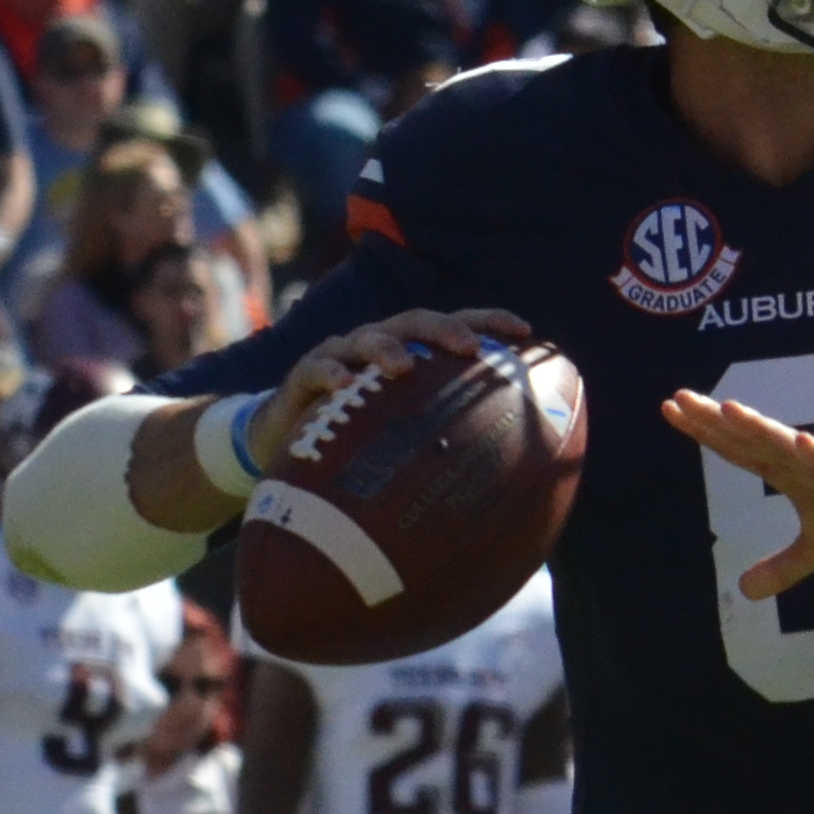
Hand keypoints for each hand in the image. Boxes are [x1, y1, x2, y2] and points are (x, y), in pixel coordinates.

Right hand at [264, 306, 537, 459]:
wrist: (288, 443)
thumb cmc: (360, 442)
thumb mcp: (406, 440)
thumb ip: (448, 447)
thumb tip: (514, 492)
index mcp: (412, 353)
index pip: (455, 326)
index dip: (489, 321)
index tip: (525, 331)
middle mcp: (379, 346)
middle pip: (415, 323)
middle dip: (444, 329)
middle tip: (470, 347)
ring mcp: (340, 357)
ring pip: (366, 339)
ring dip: (386, 348)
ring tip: (403, 366)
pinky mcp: (303, 377)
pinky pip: (316, 369)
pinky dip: (330, 374)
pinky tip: (344, 387)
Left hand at [663, 389, 813, 596]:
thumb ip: (783, 565)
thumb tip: (744, 591)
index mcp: (791, 471)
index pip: (740, 448)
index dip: (705, 430)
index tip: (670, 408)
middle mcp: (806, 459)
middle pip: (754, 436)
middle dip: (718, 418)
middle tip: (680, 397)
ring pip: (792, 443)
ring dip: (762, 426)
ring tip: (730, 409)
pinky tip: (803, 445)